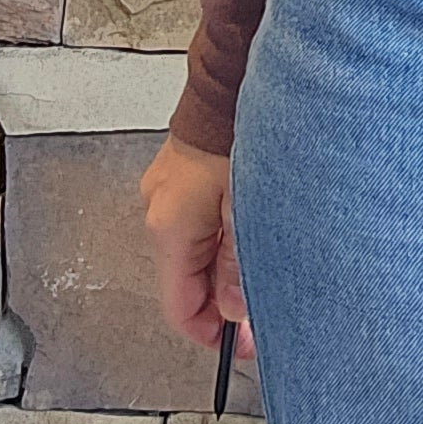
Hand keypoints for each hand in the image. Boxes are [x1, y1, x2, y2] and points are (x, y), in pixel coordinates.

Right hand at [139, 131, 254, 363]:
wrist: (228, 78)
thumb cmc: (238, 134)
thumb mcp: (247, 210)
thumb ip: (238, 266)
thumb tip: (233, 311)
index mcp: (169, 229)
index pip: (178, 307)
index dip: (209, 334)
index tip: (240, 345)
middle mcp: (158, 212)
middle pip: (186, 282)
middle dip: (222, 302)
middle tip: (263, 310)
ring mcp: (166, 191)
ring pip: (194, 253)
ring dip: (224, 268)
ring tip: (264, 265)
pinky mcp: (180, 175)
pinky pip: (198, 223)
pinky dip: (221, 237)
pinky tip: (250, 231)